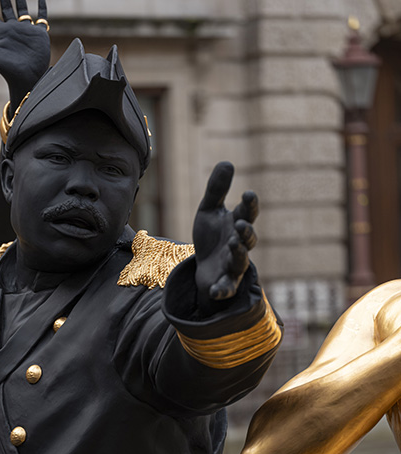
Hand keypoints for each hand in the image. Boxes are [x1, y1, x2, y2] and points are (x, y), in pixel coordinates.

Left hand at [192, 162, 257, 313]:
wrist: (202, 266)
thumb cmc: (210, 237)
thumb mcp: (208, 211)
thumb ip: (217, 190)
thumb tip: (227, 162)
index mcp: (238, 225)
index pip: (248, 213)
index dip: (250, 205)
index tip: (248, 193)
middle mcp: (240, 245)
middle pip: (248, 238)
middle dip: (246, 230)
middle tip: (240, 223)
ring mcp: (233, 266)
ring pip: (241, 261)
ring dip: (239, 252)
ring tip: (233, 243)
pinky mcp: (224, 284)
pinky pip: (226, 288)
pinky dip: (222, 290)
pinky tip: (215, 291)